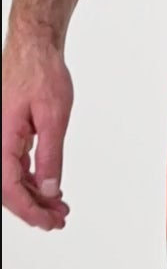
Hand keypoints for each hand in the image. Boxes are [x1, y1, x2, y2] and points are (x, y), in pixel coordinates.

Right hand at [2, 27, 72, 230]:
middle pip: (8, 188)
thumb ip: (50, 156)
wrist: (34, 47)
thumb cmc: (41, 73)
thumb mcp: (53, 117)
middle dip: (33, 208)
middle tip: (59, 219)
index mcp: (1, 140)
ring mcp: (0, 138)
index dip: (30, 210)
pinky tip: (49, 187)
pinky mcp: (8, 133)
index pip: (9, 188)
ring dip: (35, 195)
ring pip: (12, 178)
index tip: (49, 222)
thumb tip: (50, 189)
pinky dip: (33, 178)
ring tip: (59, 207)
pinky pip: (15, 164)